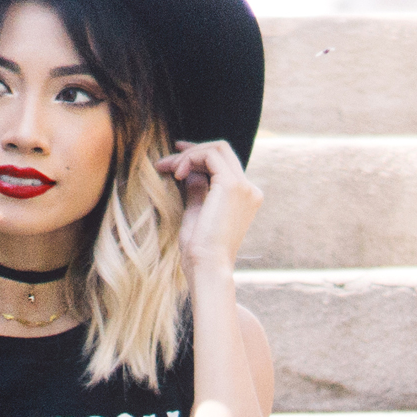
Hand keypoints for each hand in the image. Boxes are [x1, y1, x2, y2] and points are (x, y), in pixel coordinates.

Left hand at [156, 139, 261, 276]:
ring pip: (217, 149)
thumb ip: (198, 192)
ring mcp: (244, 186)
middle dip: (192, 151)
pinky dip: (190, 159)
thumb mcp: (196, 215)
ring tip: (169, 170)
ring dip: (188, 155)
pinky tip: (177, 174)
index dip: (200, 155)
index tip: (176, 156)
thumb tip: (190, 173)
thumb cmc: (199, 252)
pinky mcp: (232, 185)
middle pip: (222, 151)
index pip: (225, 164)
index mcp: (245, 198)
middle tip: (166, 161)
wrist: (207, 268)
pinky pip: (209, 156)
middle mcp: (249, 190)